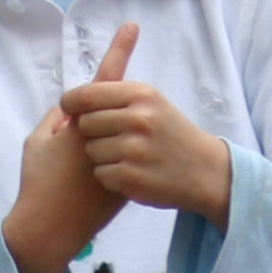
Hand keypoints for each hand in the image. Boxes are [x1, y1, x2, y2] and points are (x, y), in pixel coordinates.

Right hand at [2, 21, 138, 272]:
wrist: (48, 229)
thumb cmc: (37, 182)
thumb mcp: (37, 141)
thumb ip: (57, 119)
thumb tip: (73, 110)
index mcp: (83, 122)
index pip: (105, 78)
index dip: (118, 50)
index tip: (133, 26)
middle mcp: (107, 137)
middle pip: (110, 112)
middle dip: (96, 123)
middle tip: (71, 154)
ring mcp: (120, 160)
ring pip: (117, 140)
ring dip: (102, 149)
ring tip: (74, 177)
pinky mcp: (127, 183)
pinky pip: (122, 164)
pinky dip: (108, 168)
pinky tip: (86, 190)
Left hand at [61, 62, 231, 230]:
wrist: (202, 169)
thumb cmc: (170, 134)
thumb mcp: (152, 102)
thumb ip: (116, 96)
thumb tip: (73, 100)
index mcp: (141, 94)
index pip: (87, 95)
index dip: (71, 103)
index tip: (68, 109)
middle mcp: (139, 119)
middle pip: (86, 124)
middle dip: (91, 133)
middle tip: (109, 138)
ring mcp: (135, 150)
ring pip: (91, 151)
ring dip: (100, 157)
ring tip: (123, 156)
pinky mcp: (132, 177)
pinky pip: (101, 174)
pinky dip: (109, 176)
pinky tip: (128, 173)